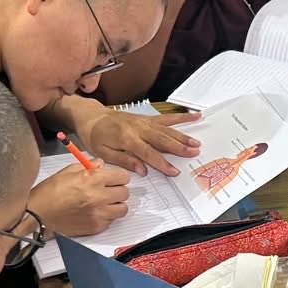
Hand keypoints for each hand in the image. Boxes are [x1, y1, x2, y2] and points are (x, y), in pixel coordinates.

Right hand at [31, 163, 130, 236]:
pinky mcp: (96, 227)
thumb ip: (88, 166)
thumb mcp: (67, 171)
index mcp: (93, 179)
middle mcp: (99, 196)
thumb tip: (100, 164)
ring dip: (115, 205)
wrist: (39, 214)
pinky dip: (106, 217)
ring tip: (105, 203)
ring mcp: (99, 213)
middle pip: (125, 193)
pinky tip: (95, 213)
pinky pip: (111, 221)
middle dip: (118, 190)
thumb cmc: (50, 192)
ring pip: (122, 209)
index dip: (119, 177)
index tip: (115, 179)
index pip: (123, 177)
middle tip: (108, 191)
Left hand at [77, 105, 199, 176]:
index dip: (162, 163)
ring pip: (167, 129)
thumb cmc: (95, 136)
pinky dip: (181, 117)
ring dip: (182, 136)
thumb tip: (142, 170)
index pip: (148, 153)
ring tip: (196, 143)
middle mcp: (138, 128)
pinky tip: (194, 117)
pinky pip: (166, 118)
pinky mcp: (147, 118)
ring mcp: (144, 121)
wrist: (91, 116)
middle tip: (193, 153)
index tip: (174, 171)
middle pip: (162, 139)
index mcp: (126, 139)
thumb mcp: (103, 153)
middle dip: (179, 147)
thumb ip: (124, 161)